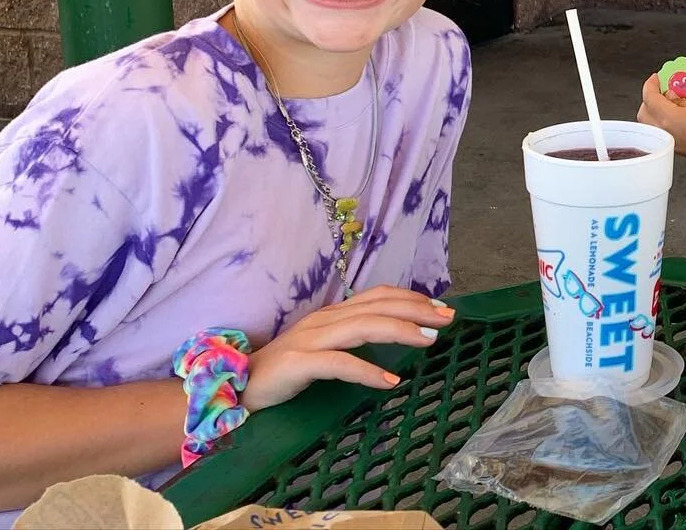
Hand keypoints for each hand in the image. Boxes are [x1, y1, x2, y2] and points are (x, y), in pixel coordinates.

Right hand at [241, 286, 453, 411]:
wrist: (237, 389)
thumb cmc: (284, 372)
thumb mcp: (324, 348)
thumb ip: (351, 338)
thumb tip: (392, 335)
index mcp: (332, 313)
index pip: (378, 296)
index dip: (410, 298)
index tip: (440, 307)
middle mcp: (324, 319)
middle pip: (377, 307)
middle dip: (416, 310)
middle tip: (448, 319)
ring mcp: (310, 339)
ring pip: (363, 327)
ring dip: (400, 331)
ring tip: (429, 340)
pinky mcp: (298, 364)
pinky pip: (338, 364)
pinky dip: (367, 370)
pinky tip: (390, 380)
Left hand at [638, 73, 685, 169]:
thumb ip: (683, 97)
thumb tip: (674, 97)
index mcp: (668, 118)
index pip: (649, 98)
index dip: (650, 84)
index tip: (656, 78)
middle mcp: (665, 133)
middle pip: (644, 113)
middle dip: (650, 99)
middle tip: (663, 88)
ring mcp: (671, 143)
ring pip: (651, 125)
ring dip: (656, 111)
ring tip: (673, 101)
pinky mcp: (679, 150)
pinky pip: (663, 132)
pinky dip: (664, 121)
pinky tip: (680, 114)